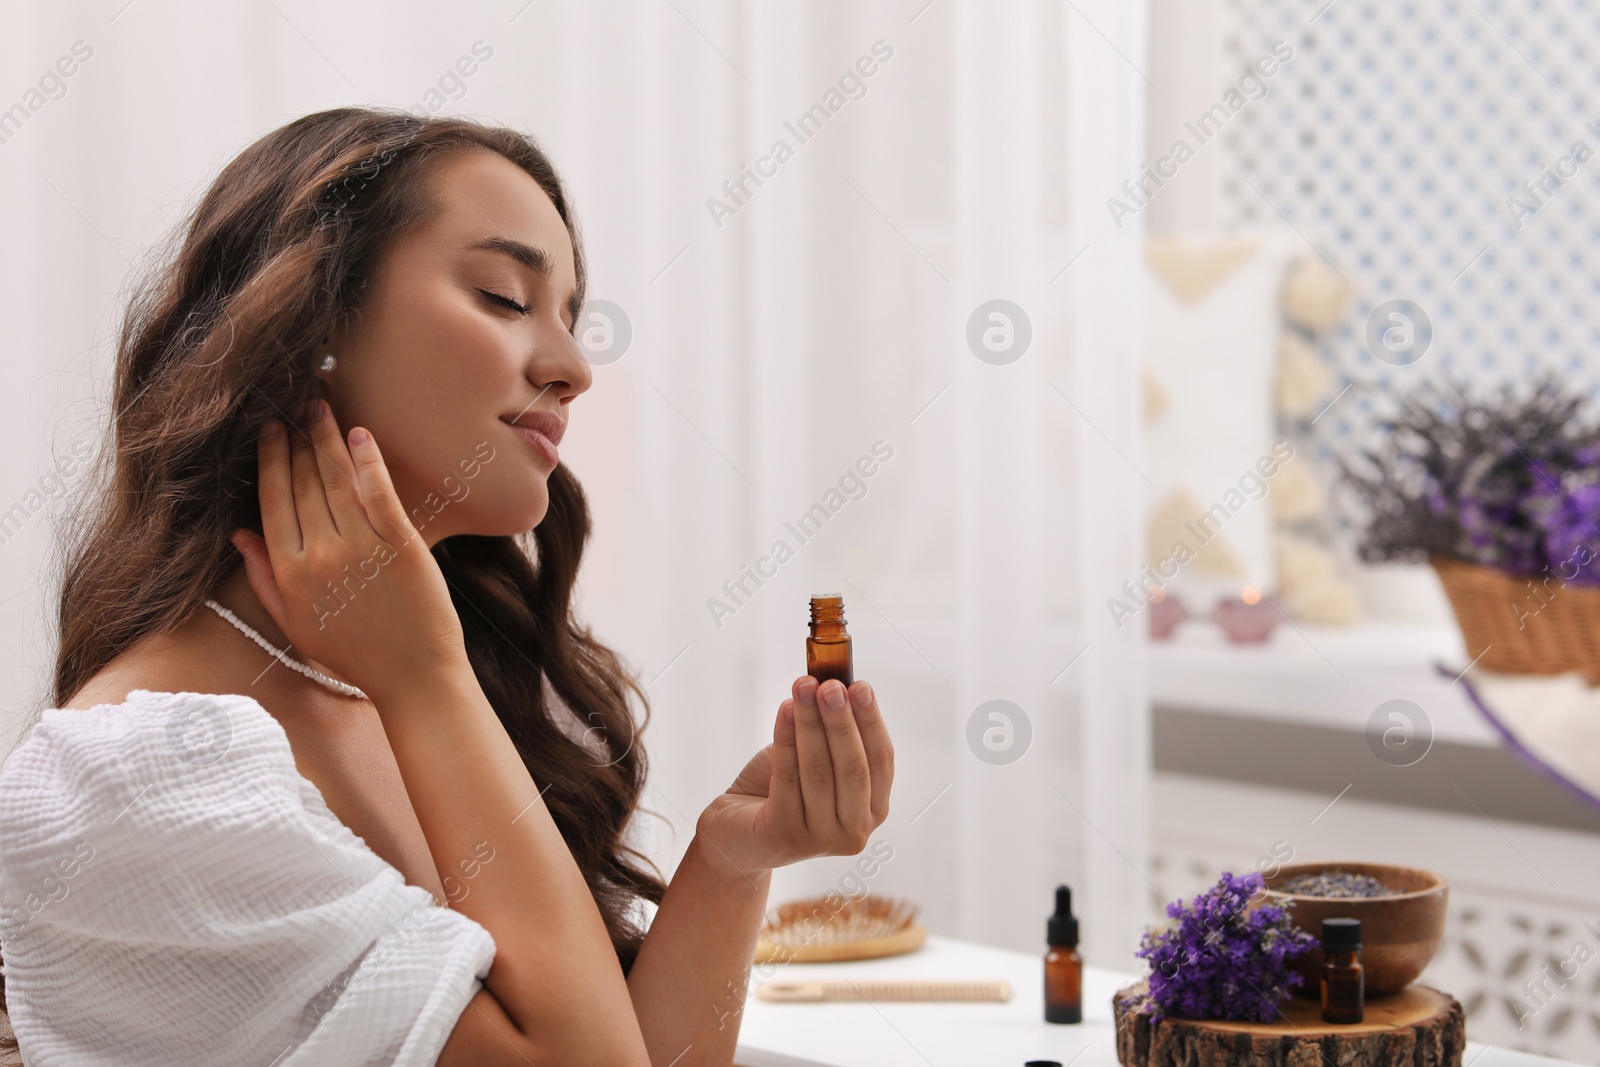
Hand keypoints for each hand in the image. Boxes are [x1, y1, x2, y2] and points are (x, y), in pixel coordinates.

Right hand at [228, 400, 469, 700]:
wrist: (414, 676)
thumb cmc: (355, 654)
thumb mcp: (295, 625)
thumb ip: (263, 578)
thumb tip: (239, 533)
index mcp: (289, 573)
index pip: (272, 502)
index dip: (270, 461)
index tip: (269, 431)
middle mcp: (320, 556)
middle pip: (302, 483)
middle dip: (296, 438)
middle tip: (293, 404)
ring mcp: (361, 549)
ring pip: (336, 480)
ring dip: (326, 437)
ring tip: (321, 405)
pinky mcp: (401, 546)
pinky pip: (379, 493)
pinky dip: (368, 460)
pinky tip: (360, 434)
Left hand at [694, 677, 892, 879]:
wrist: (736, 833)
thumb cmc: (780, 793)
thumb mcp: (815, 760)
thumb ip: (831, 734)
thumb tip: (835, 684)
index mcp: (872, 810)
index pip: (882, 762)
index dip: (871, 722)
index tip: (859, 686)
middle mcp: (853, 831)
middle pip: (853, 767)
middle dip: (841, 720)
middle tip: (830, 685)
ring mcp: (820, 839)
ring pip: (819, 771)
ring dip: (811, 722)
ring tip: (803, 687)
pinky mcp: (785, 837)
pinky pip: (788, 778)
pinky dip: (786, 739)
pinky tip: (785, 711)